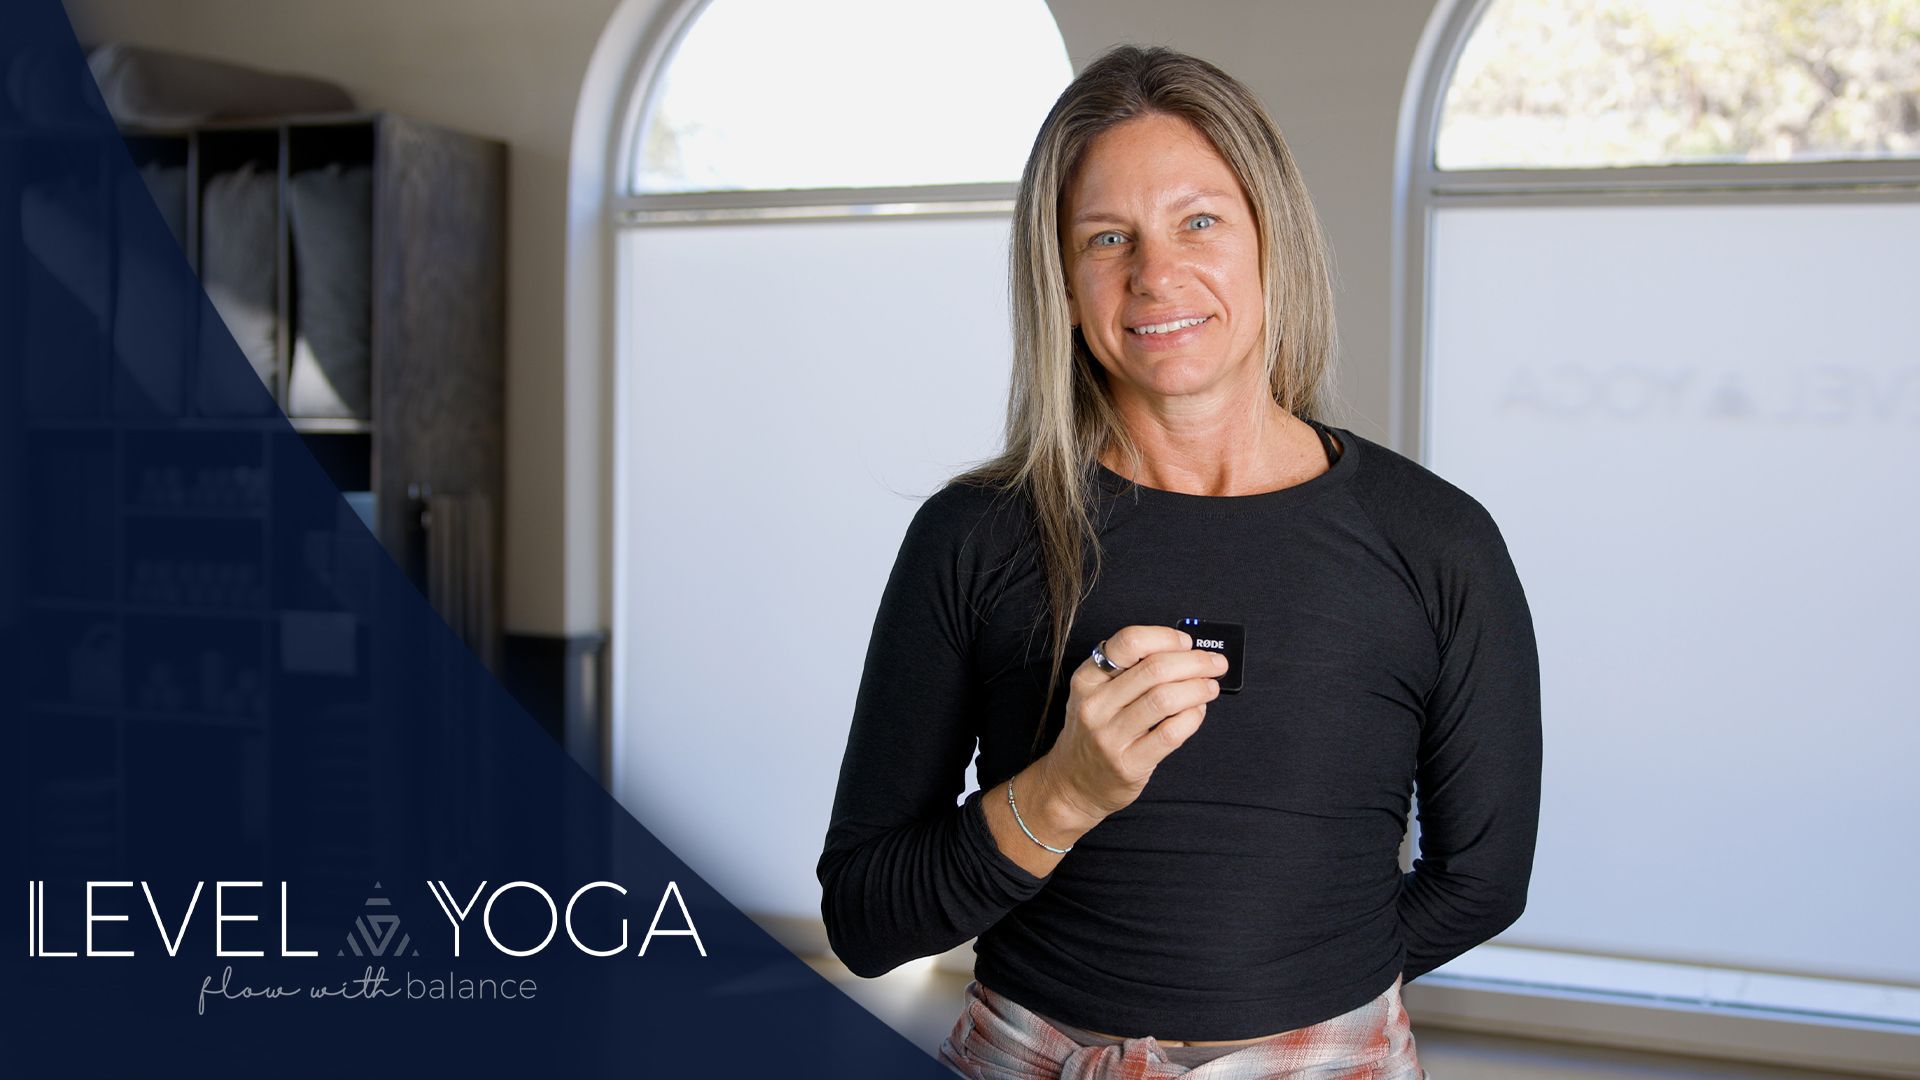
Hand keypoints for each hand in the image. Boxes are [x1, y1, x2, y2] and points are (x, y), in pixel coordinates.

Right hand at [1038, 624, 1227, 827]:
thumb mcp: (1094, 693)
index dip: (1165, 638)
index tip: (1186, 643)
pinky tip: (1198, 712)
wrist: (1072, 783)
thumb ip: (1128, 670)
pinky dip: (1193, 718)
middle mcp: (1095, 705)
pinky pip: (1170, 734)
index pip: (1129, 642)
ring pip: (1164, 699)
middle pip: (1154, 669)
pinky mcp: (1129, 764)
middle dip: (1195, 662)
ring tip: (1210, 687)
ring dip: (1198, 688)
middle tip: (1215, 664)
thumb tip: (1181, 651)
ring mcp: (1110, 736)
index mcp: (1087, 679)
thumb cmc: (1092, 733)